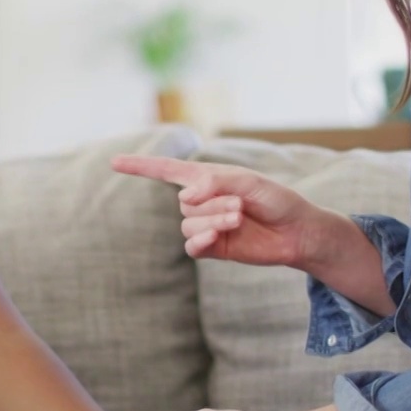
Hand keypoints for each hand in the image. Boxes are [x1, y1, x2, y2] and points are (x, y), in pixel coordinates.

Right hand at [111, 156, 319, 266]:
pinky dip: (201, 239)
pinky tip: (216, 237)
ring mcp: (205, 225)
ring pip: (188, 223)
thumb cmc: (275, 199)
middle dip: (212, 202)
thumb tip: (183, 198)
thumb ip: (213, 182)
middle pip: (184, 202)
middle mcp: (201, 201)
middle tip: (240, 205)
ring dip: (213, 220)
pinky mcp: (212, 247)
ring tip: (238, 219)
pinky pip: (191, 244)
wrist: (296, 231)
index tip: (114, 162)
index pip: (166, 170)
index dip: (140, 166)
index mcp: (207, 178)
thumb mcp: (247, 181)